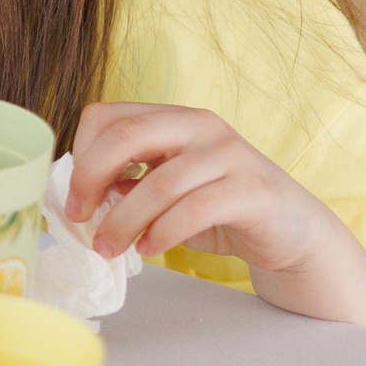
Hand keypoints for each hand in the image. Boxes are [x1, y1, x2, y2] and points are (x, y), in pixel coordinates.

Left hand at [64, 100, 343, 274]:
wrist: (293, 231)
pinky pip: (193, 210)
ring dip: (123, 221)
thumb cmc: (220, 209)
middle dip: (90, 178)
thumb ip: (129, 186)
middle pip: (126, 135)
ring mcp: (229, 154)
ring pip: (158, 183)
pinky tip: (149, 249)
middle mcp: (200, 126)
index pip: (108, 116)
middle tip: (78, 217)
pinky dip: (162, 233)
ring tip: (109, 248)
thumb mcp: (166, 192)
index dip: (80, 154)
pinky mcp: (252, 189)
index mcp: (172, 118)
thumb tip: (82, 196)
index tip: (72, 196)